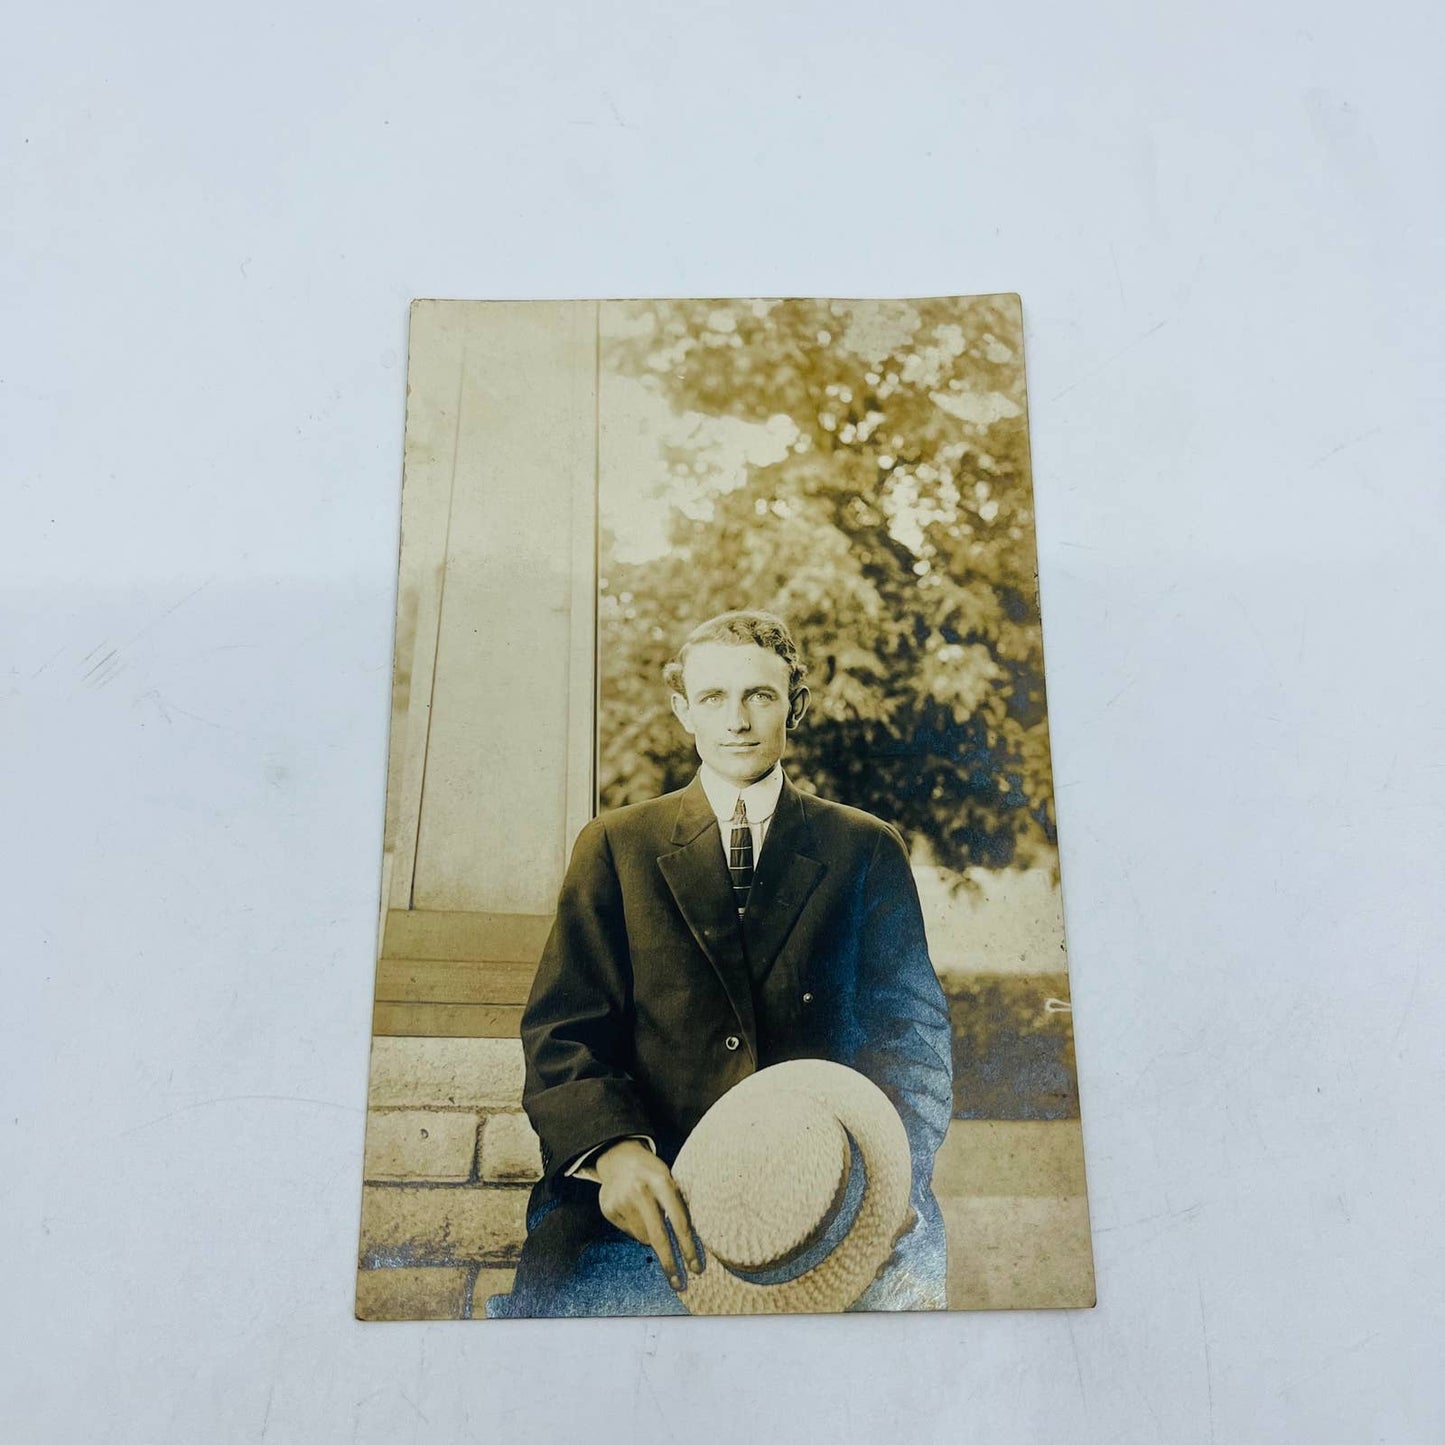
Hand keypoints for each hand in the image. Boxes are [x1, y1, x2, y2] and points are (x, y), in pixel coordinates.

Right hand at [594, 1139, 700, 1289]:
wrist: (619, 1156)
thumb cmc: (652, 1172)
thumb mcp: (669, 1178)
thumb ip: (677, 1204)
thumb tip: (689, 1243)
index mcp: (662, 1180)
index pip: (679, 1220)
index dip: (688, 1247)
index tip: (696, 1267)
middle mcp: (640, 1191)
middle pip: (658, 1237)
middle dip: (670, 1262)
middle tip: (679, 1283)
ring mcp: (622, 1200)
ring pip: (643, 1238)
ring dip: (652, 1239)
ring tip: (650, 1219)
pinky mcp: (608, 1208)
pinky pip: (629, 1233)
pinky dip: (637, 1230)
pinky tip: (635, 1213)